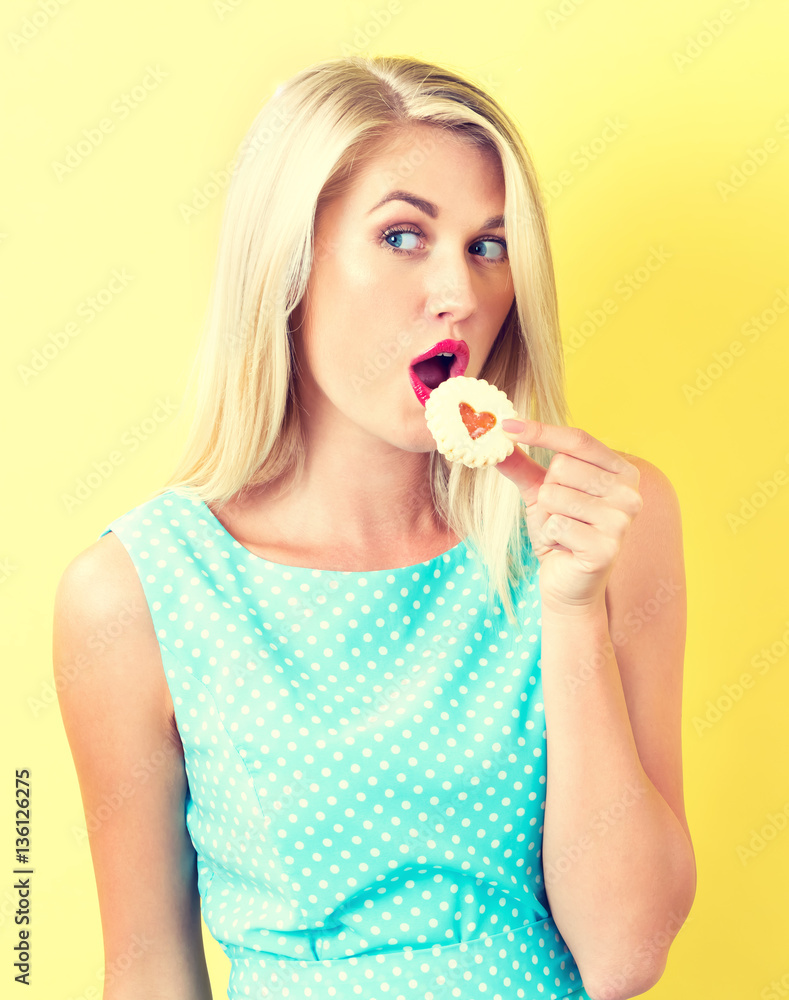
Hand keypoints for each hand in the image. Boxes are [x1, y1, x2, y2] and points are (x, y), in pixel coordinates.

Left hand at [494, 419, 642, 614]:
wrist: (568, 583)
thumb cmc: (560, 532)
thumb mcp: (540, 492)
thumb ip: (523, 464)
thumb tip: (498, 435)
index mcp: (621, 471)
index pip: (577, 440)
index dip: (541, 431)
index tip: (506, 426)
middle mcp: (629, 492)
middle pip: (561, 467)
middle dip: (546, 492)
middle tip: (559, 515)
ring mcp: (622, 520)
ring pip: (554, 496)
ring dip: (546, 517)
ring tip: (562, 533)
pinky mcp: (607, 548)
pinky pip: (555, 525)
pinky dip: (549, 537)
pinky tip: (564, 549)